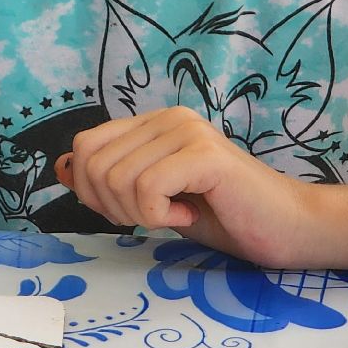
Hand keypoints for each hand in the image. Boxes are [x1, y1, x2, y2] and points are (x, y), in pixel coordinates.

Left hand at [57, 107, 313, 267]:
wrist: (288, 229)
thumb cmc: (225, 216)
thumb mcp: (154, 200)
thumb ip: (111, 180)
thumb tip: (59, 166)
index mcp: (153, 123)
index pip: (85, 146)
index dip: (89, 189)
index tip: (127, 212)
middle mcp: (168, 117)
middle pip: (93, 163)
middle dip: (112, 206)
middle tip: (155, 217)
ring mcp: (187, 131)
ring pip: (118, 178)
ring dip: (139, 214)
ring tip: (176, 215)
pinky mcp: (204, 154)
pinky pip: (147, 188)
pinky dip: (159, 215)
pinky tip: (189, 216)